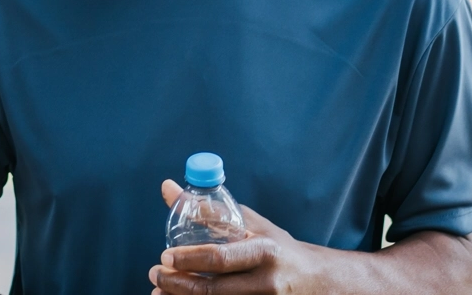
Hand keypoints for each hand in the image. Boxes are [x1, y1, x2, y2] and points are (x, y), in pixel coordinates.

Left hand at [150, 180, 341, 294]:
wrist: (315, 281)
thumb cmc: (277, 248)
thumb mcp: (250, 224)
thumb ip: (210, 210)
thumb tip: (168, 187)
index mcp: (264, 252)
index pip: (221, 258)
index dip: (189, 259)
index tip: (165, 256)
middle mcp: (266, 283)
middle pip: (213, 290)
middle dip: (178, 284)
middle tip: (156, 274)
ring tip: (160, 292)